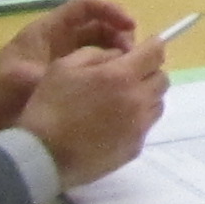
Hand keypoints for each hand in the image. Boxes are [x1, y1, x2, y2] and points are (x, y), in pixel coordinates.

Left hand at [0, 0, 140, 142]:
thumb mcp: (16, 79)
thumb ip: (47, 75)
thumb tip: (78, 77)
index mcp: (48, 32)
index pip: (86, 8)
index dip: (110, 11)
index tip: (130, 25)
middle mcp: (60, 45)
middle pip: (100, 29)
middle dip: (120, 38)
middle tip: (132, 58)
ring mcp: (64, 66)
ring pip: (100, 53)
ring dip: (116, 60)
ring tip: (127, 77)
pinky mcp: (66, 88)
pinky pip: (94, 77)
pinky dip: (107, 80)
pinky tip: (116, 93)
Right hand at [10, 22, 169, 190]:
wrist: (42, 156)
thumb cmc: (49, 107)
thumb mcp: (64, 67)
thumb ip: (96, 54)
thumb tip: (120, 55)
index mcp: (121, 76)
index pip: (156, 53)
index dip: (153, 47)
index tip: (145, 49)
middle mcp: (138, 101)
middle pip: (162, 79)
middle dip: (148, 72)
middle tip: (127, 76)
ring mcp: (139, 128)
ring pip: (157, 104)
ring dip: (145, 96)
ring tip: (119, 101)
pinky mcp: (135, 149)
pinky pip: (145, 127)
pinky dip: (137, 120)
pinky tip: (113, 124)